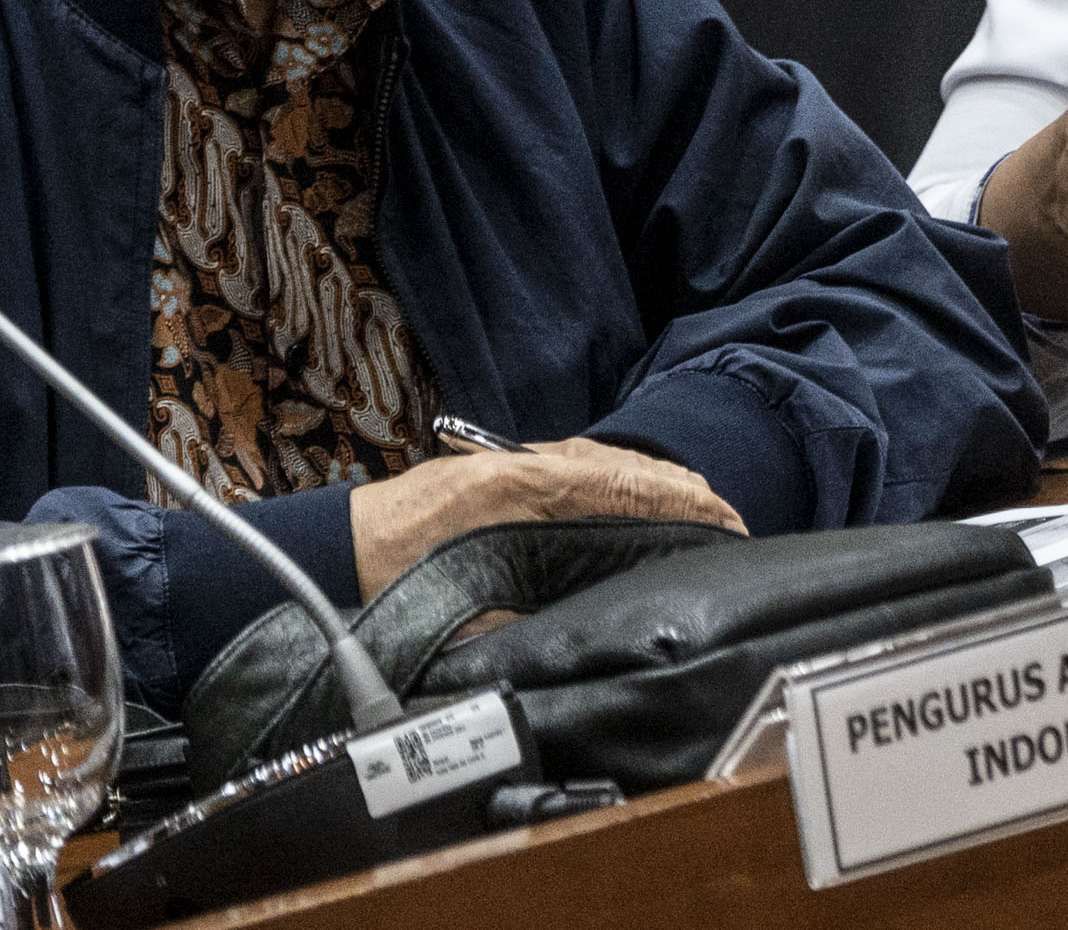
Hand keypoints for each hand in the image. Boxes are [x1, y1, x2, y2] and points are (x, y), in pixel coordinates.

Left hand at [349, 438, 739, 601]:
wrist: (336, 556)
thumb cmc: (396, 588)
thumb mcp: (475, 609)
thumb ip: (545, 599)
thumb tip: (610, 609)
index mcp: (526, 490)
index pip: (632, 485)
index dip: (688, 504)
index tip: (728, 524)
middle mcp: (528, 463)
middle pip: (630, 466)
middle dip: (687, 493)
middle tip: (732, 524)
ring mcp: (517, 459)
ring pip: (609, 461)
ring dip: (660, 484)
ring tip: (701, 511)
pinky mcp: (506, 468)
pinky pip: (584, 465)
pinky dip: (626, 479)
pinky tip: (642, 498)